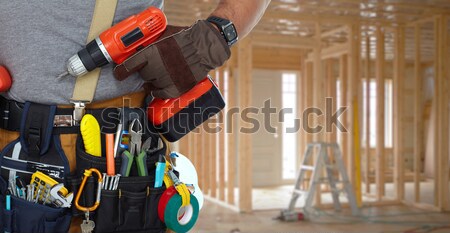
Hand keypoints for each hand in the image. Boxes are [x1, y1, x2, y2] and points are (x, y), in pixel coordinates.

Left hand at [114, 21, 230, 98]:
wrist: (204, 47)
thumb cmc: (184, 38)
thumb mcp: (162, 34)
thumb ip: (148, 42)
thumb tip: (135, 48)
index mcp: (152, 53)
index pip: (128, 67)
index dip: (121, 72)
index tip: (118, 74)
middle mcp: (157, 68)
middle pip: (142, 74)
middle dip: (146, 70)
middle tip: (154, 65)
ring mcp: (167, 80)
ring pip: (151, 84)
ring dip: (154, 80)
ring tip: (163, 72)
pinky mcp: (176, 89)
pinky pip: (161, 93)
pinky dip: (160, 90)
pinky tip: (163, 84)